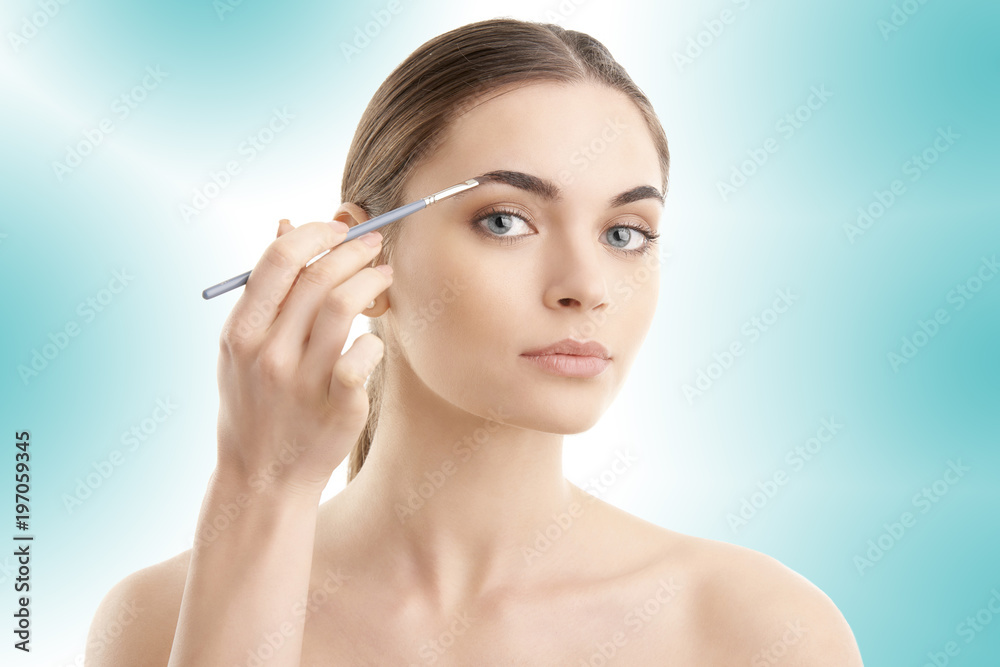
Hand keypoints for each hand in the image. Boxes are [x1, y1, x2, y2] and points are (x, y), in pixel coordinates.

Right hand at [214, 217, 391, 498]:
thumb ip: (265, 290)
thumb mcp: (242, 348)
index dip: (314, 234)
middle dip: (352, 251)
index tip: (337, 228)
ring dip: (370, 281)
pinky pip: (362, 356)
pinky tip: (374, 337)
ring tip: (383, 276)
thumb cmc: (256, 404)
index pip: (277, 260)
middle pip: (316, 277)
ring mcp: (301, 382)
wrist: (262, 478)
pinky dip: (373, 339)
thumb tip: (285, 223)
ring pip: (342, 307)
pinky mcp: (336, 406)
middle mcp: (266, 354)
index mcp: (239, 332)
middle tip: (373, 245)